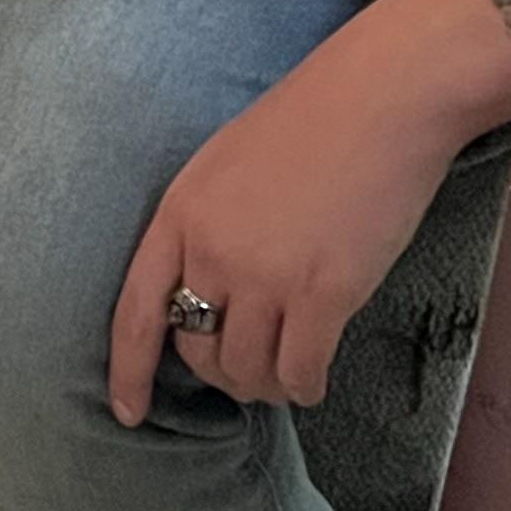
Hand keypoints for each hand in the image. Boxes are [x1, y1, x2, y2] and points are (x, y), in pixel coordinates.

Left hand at [107, 0, 510, 423]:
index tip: (127, 413)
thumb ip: (208, 226)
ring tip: (284, 377)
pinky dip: (305, 387)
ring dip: (264, 387)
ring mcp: (267, 274)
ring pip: (247, 372)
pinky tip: (313, 382)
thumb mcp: (226, 164)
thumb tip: (209, 291)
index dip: (128, 371)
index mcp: (180, 213)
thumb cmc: (311, 122)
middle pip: (197, 352)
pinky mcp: (325, 292)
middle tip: (248, 371)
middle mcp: (213, 250)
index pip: (136, 311)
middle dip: (220, 375)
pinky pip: (300, 371)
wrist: (382, 97)